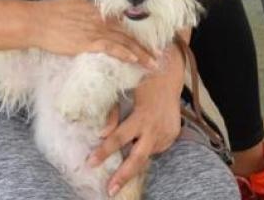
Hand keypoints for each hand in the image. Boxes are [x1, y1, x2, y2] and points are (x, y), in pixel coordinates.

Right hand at [24, 0, 158, 68]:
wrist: (37, 22)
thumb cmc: (50, 14)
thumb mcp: (72, 6)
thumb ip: (85, 10)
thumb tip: (91, 13)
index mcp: (97, 9)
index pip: (122, 21)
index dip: (136, 31)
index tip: (147, 39)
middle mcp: (101, 18)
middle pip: (128, 32)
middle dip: (144, 44)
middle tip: (158, 53)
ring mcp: (96, 30)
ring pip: (124, 41)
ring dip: (141, 52)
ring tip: (152, 62)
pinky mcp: (90, 42)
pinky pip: (113, 48)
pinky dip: (125, 53)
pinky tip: (135, 60)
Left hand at [88, 46, 183, 195]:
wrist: (169, 76)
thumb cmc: (142, 82)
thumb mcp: (124, 94)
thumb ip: (113, 115)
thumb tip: (102, 134)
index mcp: (141, 116)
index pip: (118, 139)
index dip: (103, 152)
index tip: (90, 163)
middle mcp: (155, 128)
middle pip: (137, 158)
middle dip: (123, 176)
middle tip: (110, 190)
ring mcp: (166, 133)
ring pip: (146, 155)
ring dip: (134, 158)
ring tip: (123, 164)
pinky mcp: (173, 135)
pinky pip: (155, 147)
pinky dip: (146, 147)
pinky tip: (142, 139)